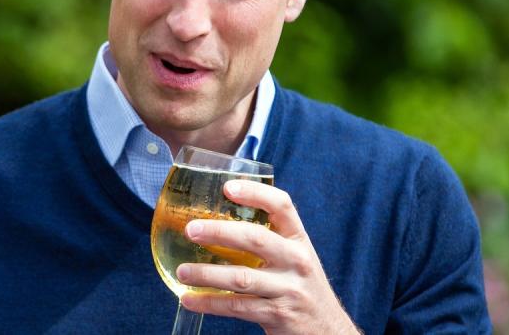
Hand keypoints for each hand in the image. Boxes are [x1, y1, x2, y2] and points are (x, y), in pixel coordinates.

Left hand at [176, 180, 359, 334]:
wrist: (327, 330)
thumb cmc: (300, 285)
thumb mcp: (294, 257)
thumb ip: (268, 239)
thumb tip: (216, 219)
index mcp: (299, 239)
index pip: (282, 206)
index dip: (255, 193)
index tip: (227, 187)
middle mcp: (297, 261)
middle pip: (256, 239)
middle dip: (220, 232)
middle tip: (191, 229)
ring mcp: (288, 289)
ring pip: (242, 278)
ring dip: (207, 274)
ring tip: (182, 271)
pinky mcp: (277, 315)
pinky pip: (237, 307)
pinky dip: (210, 303)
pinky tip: (189, 299)